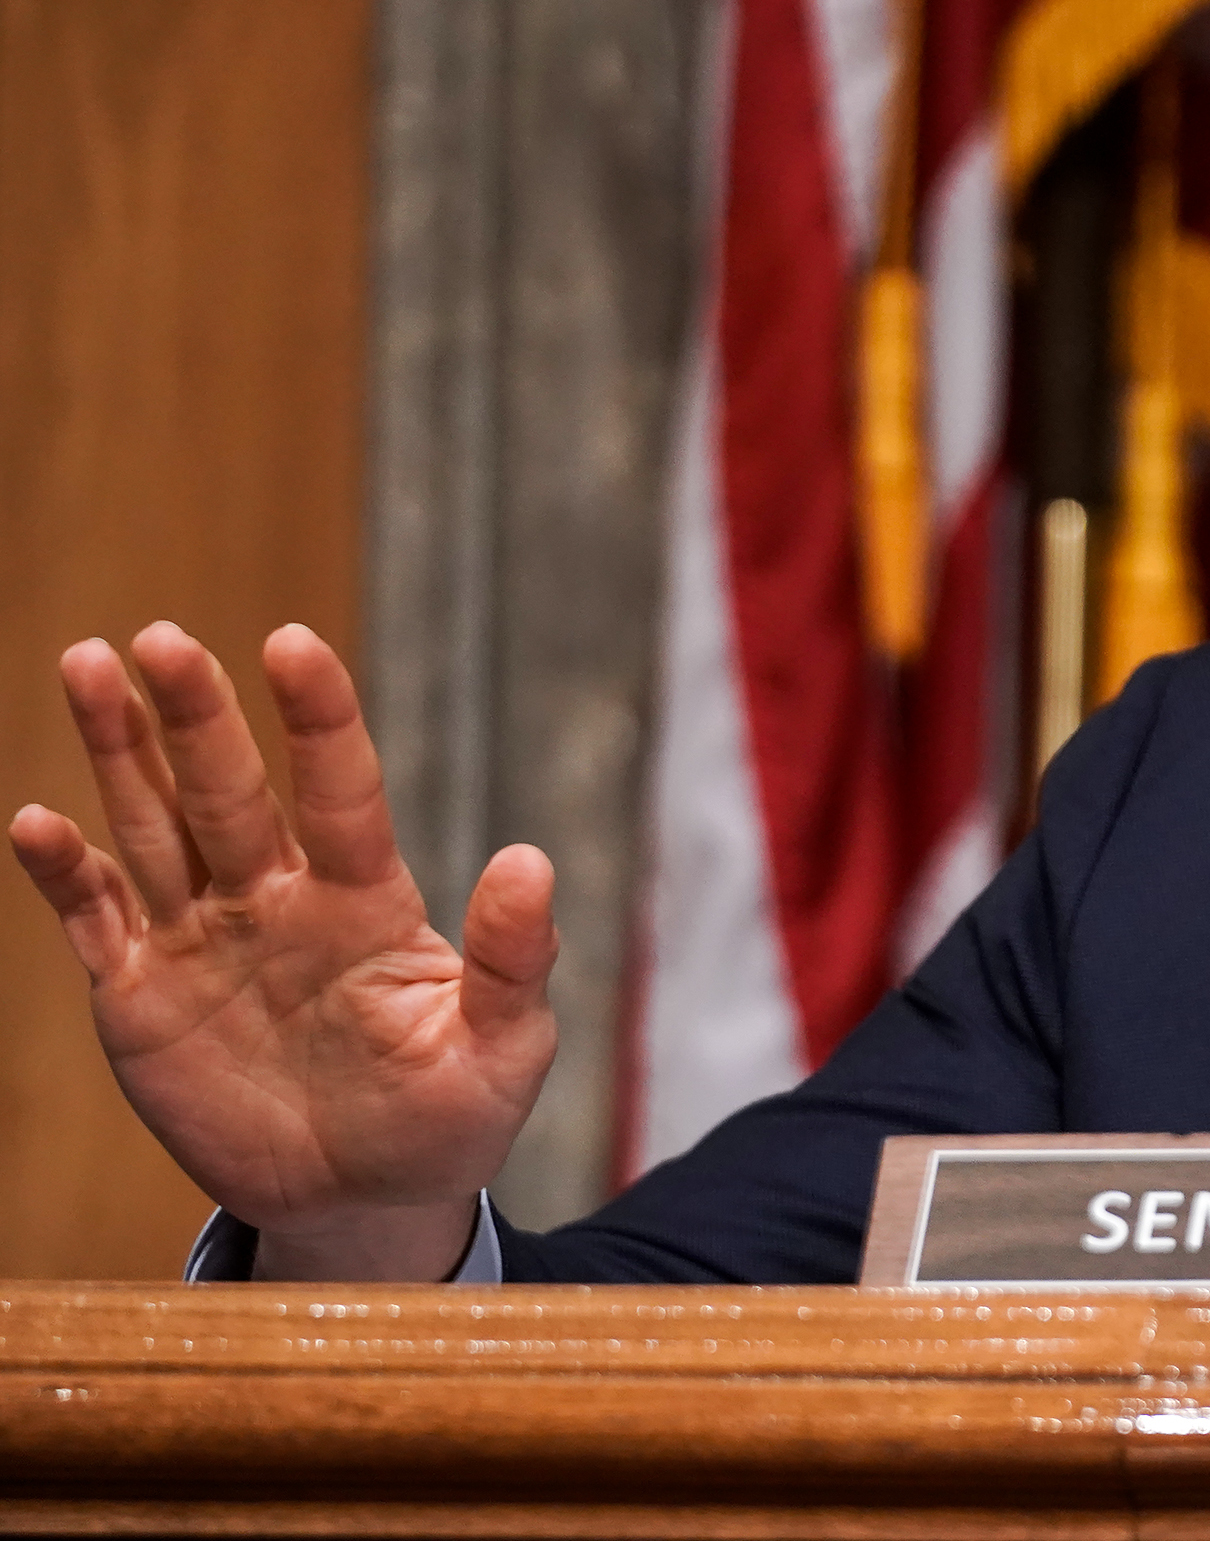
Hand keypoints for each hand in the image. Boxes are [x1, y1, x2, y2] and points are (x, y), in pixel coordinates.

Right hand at [9, 623, 556, 1279]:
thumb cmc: (447, 1118)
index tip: (292, 642)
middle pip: (229, 790)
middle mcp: (278, 899)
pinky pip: (98, 921)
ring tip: (90, 664)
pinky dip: (66, 873)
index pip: (341, 790)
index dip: (318, 717)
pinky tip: (37, 821)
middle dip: (195, 715)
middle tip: (159, 639)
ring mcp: (205, 940)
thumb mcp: (502, 1050)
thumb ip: (511, 961)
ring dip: (120, 752)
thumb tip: (531, 862)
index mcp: (366, 900)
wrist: (366, 1200)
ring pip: (154, 827)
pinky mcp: (143, 997)